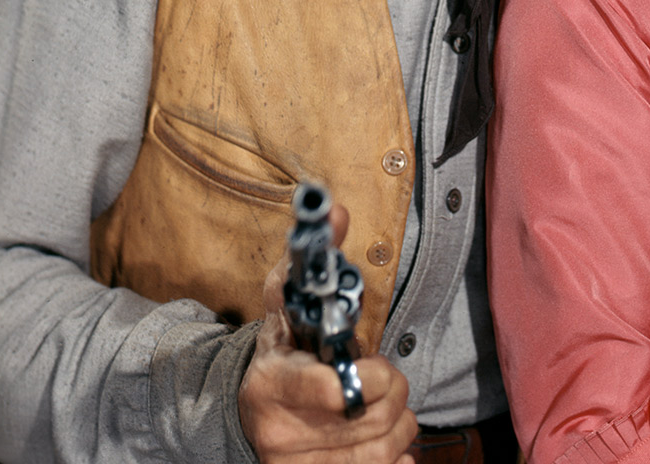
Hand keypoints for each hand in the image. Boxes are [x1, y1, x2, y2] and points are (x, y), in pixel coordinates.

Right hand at [239, 202, 417, 461]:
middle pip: (374, 418)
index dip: (371, 377)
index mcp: (273, 385)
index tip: (375, 364)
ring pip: (387, 447)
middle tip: (386, 376)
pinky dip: (399, 456)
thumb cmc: (281, 353)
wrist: (248, 418)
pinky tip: (385, 439)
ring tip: (385, 403)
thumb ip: (312, 261)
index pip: (335, 391)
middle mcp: (283, 435)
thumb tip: (335, 210)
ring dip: (401, 421)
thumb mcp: (287, 305)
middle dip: (395, 390)